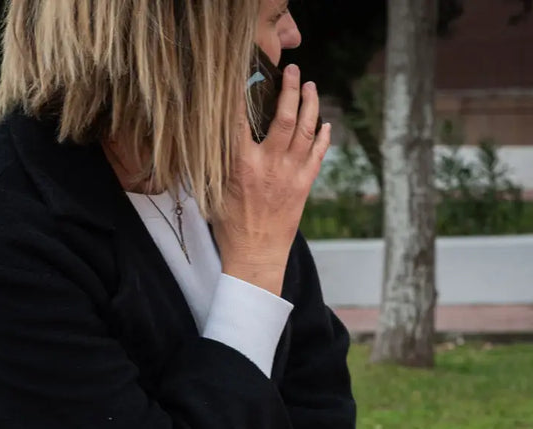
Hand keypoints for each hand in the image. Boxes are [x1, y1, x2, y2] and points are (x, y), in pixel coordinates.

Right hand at [212, 66, 330, 297]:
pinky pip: (319, 154)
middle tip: (292, 69)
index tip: (245, 74)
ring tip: (310, 86)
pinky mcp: (304, 184)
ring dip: (311, 104)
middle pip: (285, 117)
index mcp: (241, 165)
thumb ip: (215, 163)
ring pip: (307, 130)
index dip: (242, 94)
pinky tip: (325, 123)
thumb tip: (207, 141)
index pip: (240, 120)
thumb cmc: (231, 226)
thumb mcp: (213, 191)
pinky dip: (323, 136)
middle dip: (290, 89)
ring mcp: (291, 174)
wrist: (256, 255)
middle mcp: (269, 164)